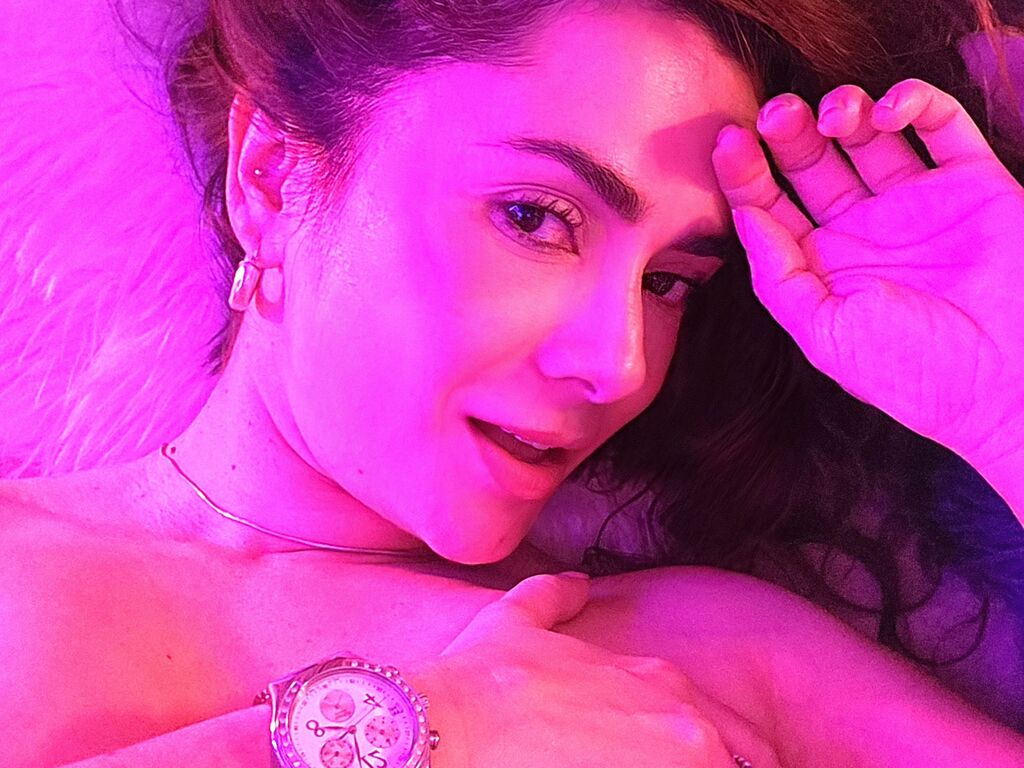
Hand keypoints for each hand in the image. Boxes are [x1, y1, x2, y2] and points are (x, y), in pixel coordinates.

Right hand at [411, 573, 778, 767]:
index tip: (631, 757)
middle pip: (712, 760)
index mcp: (661, 684)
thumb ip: (556, 596)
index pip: (702, 735)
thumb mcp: (518, 620)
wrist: (452, 725)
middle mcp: (684, 726)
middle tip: (613, 764)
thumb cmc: (483, 681)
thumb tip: (576, 582)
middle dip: (673, 764)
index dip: (669, 752)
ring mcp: (673, 765)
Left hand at [712, 79, 1023, 466]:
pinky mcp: (973, 184)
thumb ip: (778, 276)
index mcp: (822, 265)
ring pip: (869, 135)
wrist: (1006, 381)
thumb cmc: (911, 371)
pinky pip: (942, 125)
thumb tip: (744, 216)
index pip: (770, 205)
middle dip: (790, 132)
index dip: (746, 173)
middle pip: (812, 162)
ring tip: (836, 115)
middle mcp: (864, 230)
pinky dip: (915, 101)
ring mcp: (917, 204)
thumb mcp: (824, 333)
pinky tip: (889, 109)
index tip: (729, 141)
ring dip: (845, 110)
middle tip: (778, 112)